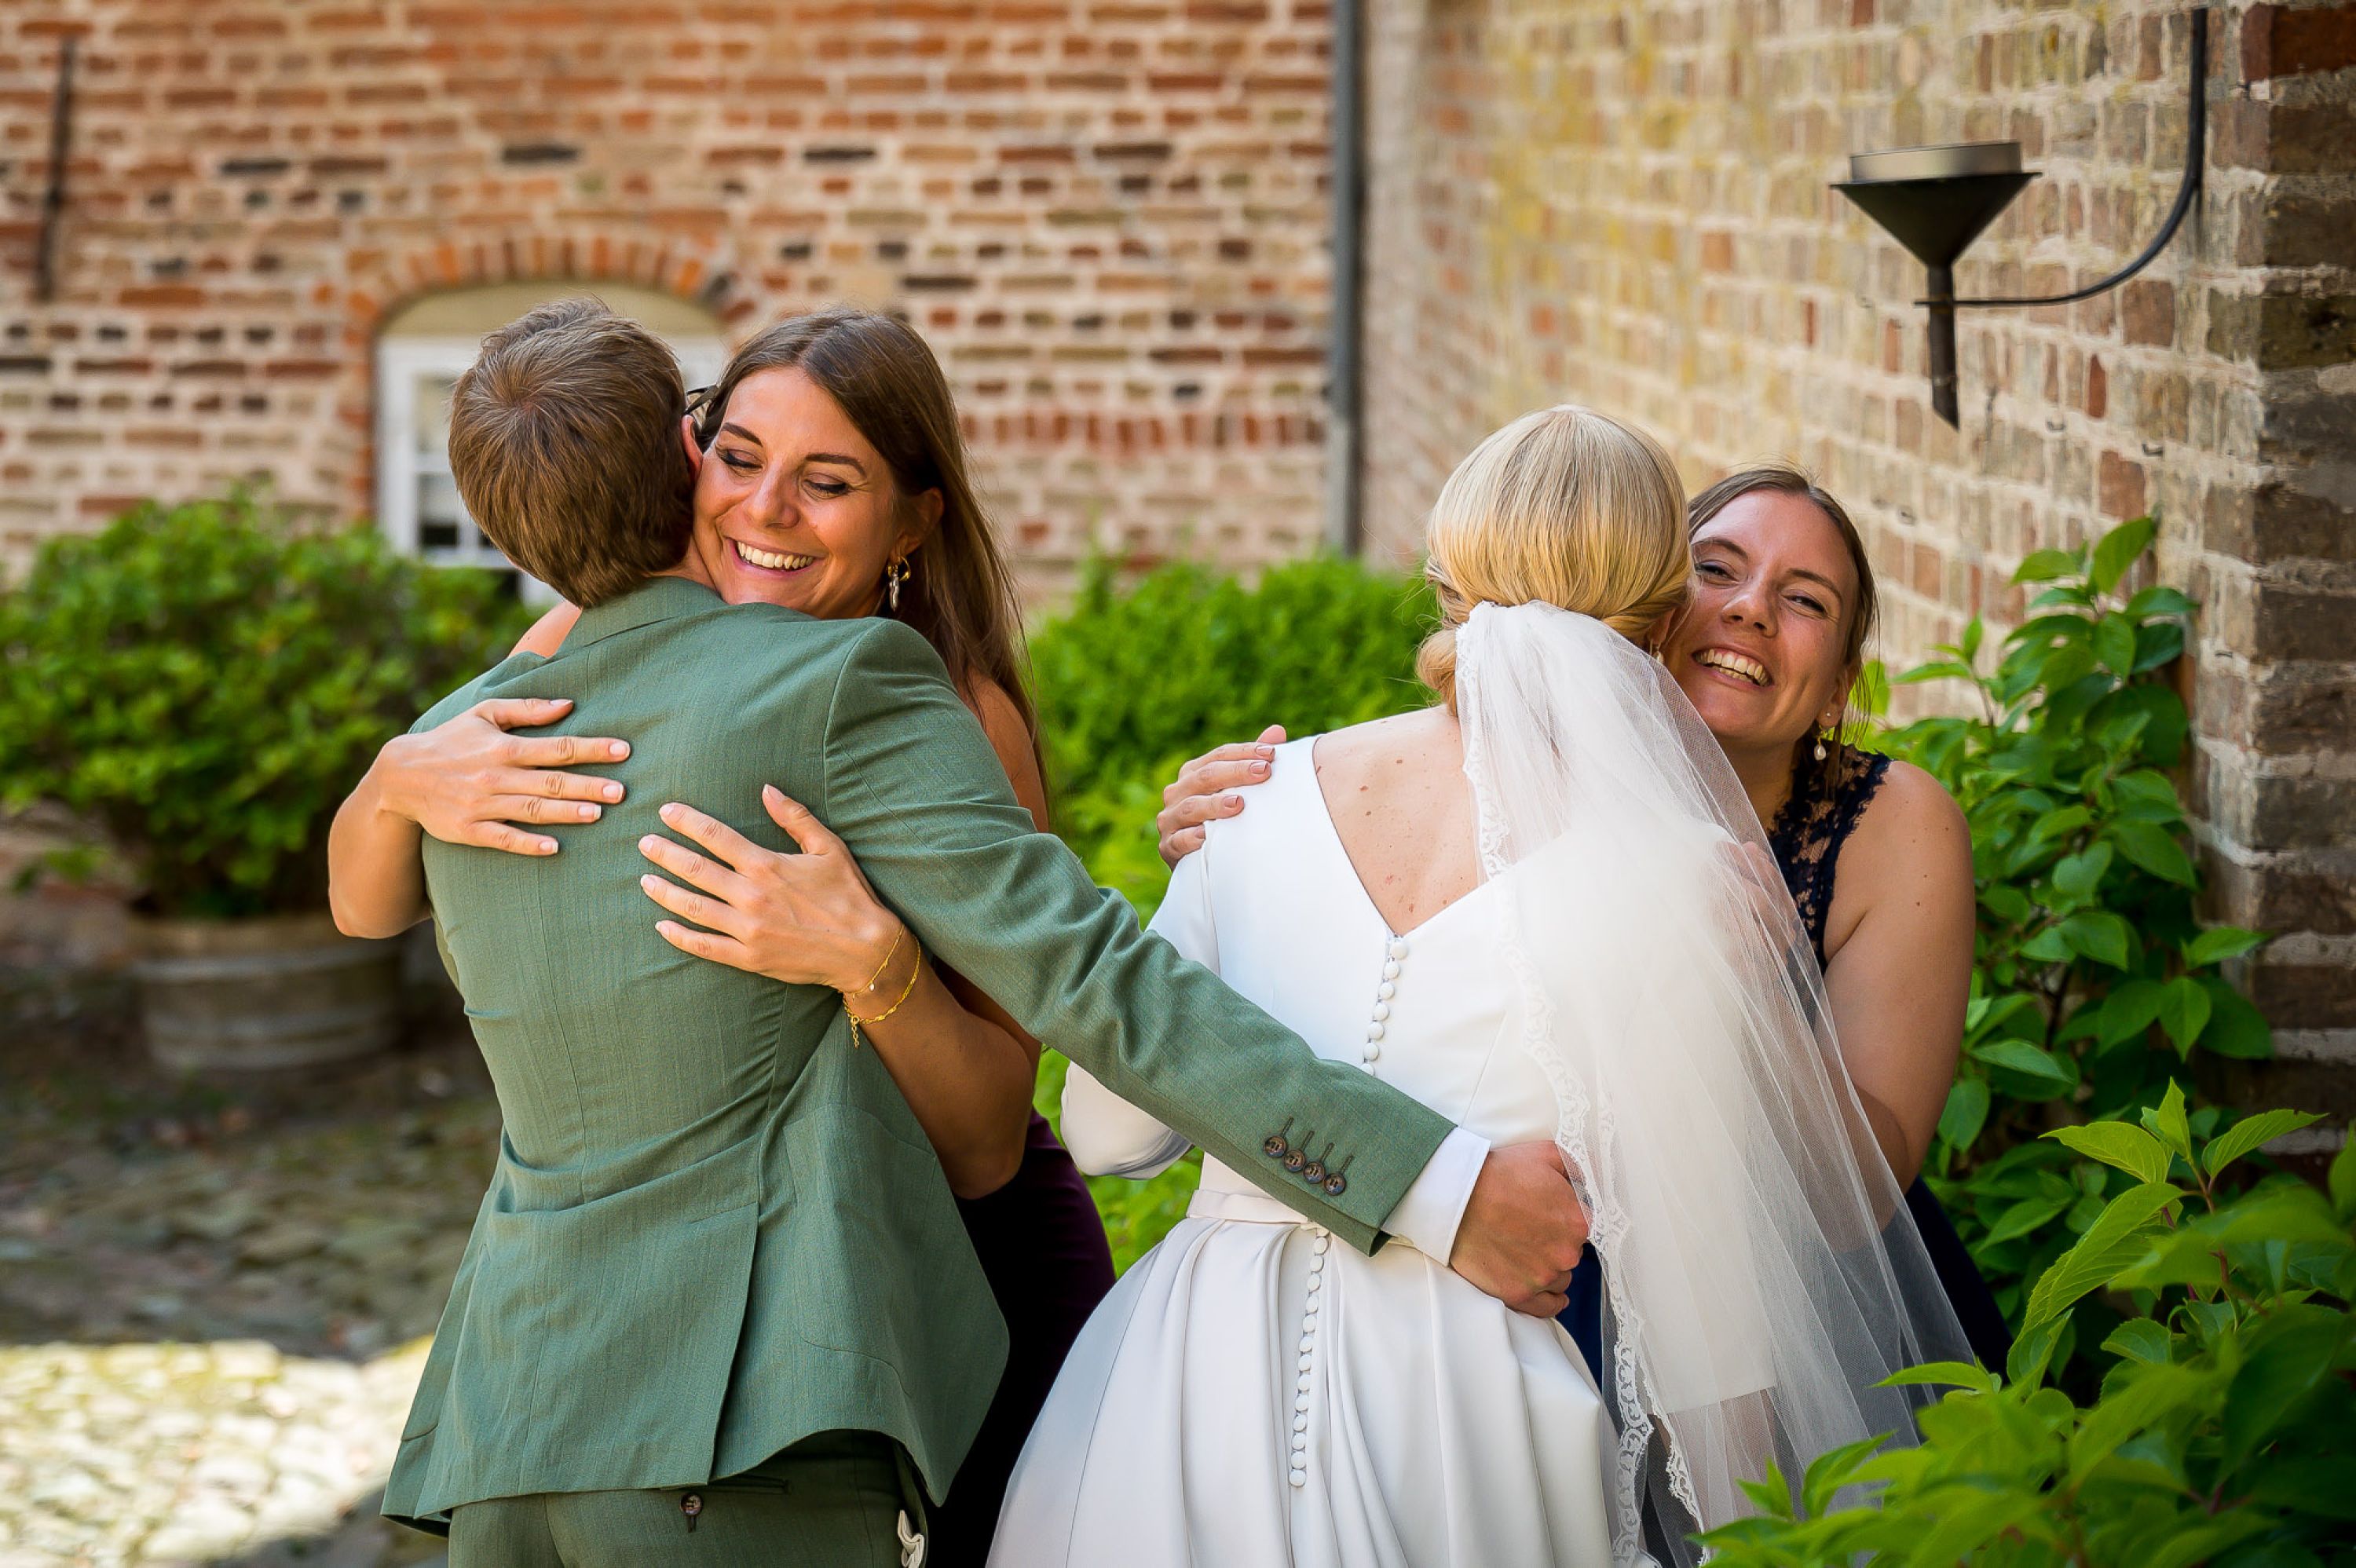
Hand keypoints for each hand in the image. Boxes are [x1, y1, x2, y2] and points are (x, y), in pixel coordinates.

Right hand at [373, 698, 628, 855]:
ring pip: (532, 810)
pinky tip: (555, 847)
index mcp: (504, 746)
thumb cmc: (451, 740)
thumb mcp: (484, 714)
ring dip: (566, 812)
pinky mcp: (470, 829)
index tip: (624, 751)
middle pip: (551, 781)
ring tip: (598, 814)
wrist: (400, 775)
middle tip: (622, 791)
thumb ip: (527, 709)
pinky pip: (503, 837)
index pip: (557, 748)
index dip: (592, 749)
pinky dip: (528, 843)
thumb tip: (568, 704)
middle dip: (588, 785)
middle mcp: (496, 775)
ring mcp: (482, 804)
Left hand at [638, 787, 902, 990]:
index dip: (687, 822)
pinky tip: (662, 926)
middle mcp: (750, 896)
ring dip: (665, 892)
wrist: (866, 949)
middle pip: (695, 869)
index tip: (665, 812)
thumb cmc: (849, 895)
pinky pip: (704, 946)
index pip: (715, 837)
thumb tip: (767, 789)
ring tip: (645, 880)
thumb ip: (795, 817)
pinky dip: (680, 936)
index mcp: (767, 865)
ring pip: (692, 907)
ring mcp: (747, 929)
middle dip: (665, 853)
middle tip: (644, 844)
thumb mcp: (828, 848)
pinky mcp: (749, 957)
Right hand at [1155, 724, 1284, 865]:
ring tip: (1238, 803)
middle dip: (1236, 772)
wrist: (1204, 861)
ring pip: (1190, 807)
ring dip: (1214, 805)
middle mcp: (1177, 793)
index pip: (1218, 756)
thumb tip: (1277, 731)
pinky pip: (1178, 841)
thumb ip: (1252, 762)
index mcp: (1192, 774)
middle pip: (1205, 776)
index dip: (1244, 752)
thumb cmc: (1224, 819)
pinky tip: (1208, 835)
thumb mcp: (1238, 789)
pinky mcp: (1167, 847)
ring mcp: (1169, 820)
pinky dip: (1192, 837)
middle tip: (1264, 772)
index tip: (1271, 754)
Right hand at [1448, 1141, 1590, 1317]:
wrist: (1457, 1196)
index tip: (1550, 1215)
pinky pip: (1548, 1307)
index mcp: (1577, 1220)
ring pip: (1561, 1277)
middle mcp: (1566, 1253)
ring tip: (1527, 1252)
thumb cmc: (1499, 1173)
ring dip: (1550, 1267)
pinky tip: (1549, 1292)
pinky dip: (1550, 1300)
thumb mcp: (1546, 1153)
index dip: (1566, 1219)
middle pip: (1572, 1252)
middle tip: (1531, 1228)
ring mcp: (1542, 1277)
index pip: (1584, 1226)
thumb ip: (1577, 1167)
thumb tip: (1590, 1180)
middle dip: (1557, 1241)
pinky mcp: (1519, 1294)